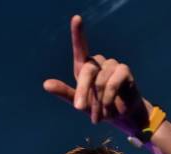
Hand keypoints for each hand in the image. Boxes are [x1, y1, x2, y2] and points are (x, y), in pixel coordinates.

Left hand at [43, 15, 150, 131]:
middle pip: (88, 70)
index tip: (77, 19)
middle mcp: (98, 62)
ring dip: (99, 101)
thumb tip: (45, 84)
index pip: (80, 47)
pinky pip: (113, 82)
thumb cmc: (99, 108)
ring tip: (98, 116)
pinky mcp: (124, 71)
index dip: (78, 33)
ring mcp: (113, 65)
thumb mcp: (80, 103)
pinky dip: (109, 97)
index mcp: (85, 67)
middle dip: (83, 91)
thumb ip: (65, 93)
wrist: (122, 117)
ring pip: (101, 80)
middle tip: (79, 108)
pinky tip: (109, 109)